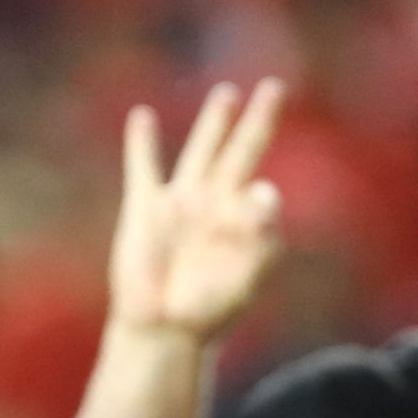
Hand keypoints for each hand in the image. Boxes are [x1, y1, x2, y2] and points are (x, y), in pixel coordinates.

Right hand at [107, 78, 286, 344]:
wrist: (162, 330)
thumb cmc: (208, 313)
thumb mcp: (247, 279)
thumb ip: (264, 237)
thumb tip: (264, 189)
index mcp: (242, 223)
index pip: (263, 191)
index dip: (261, 201)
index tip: (254, 217)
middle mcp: (215, 205)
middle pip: (240, 151)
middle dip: (258, 120)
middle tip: (276, 87)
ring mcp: (180, 203)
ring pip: (200, 150)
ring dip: (214, 122)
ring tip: (227, 94)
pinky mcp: (145, 207)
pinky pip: (143, 168)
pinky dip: (141, 143)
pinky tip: (142, 116)